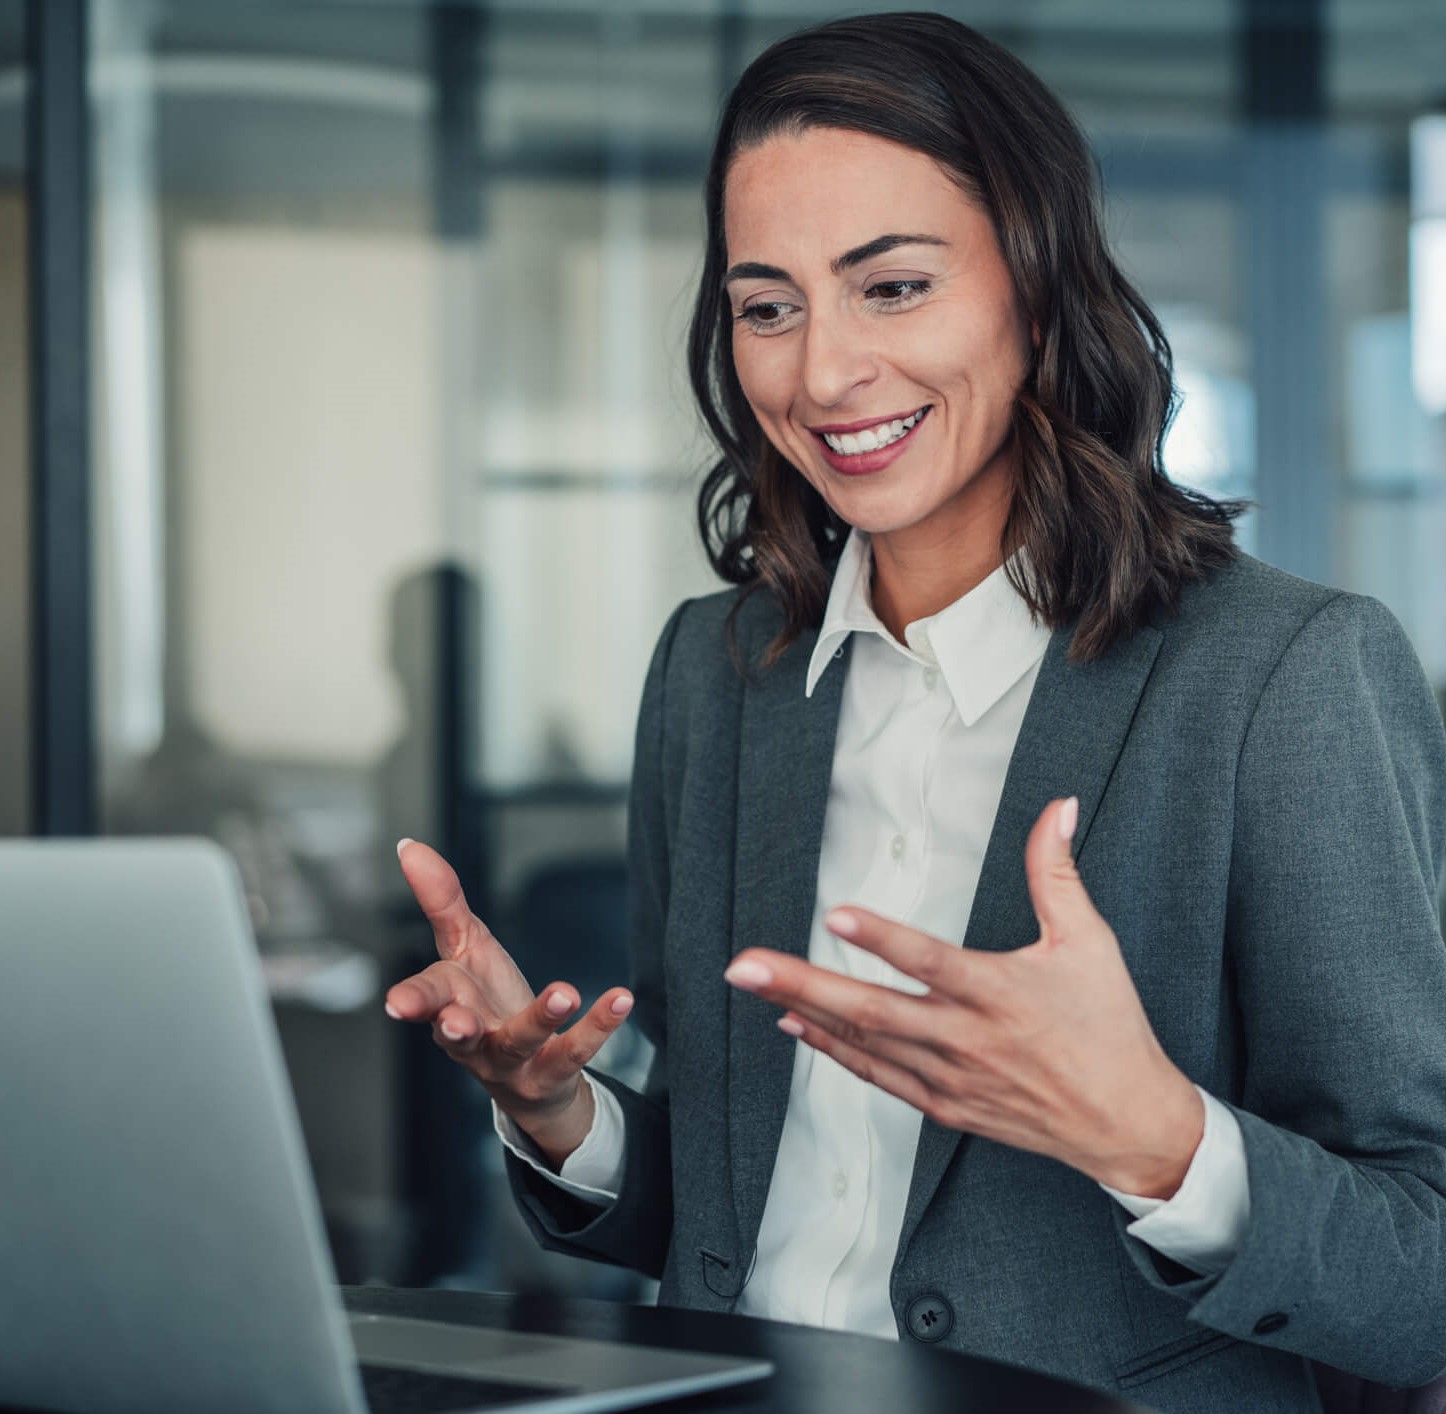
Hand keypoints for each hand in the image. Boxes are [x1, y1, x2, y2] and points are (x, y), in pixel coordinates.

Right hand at [385, 839, 633, 1167]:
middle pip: (458, 1034)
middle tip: (456, 1024)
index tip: (397, 1004)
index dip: (411, 1001)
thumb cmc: (485, 1002)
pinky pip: (575, 1051)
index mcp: (448, 1003)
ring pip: (520, 1041)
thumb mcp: (465, 947)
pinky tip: (621, 999)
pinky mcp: (552, 1072)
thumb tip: (409, 846)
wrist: (527, 1075)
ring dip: (541, 1018)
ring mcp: (512, 1060)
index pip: (427, 997)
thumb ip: (441, 900)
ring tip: (565, 992)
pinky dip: (598, 1026)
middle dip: (454, 1029)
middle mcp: (472, 1039)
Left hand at [723, 798, 1203, 1197]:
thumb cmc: (1109, 1027)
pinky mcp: (944, 1105)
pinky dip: (833, 1052)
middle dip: (802, 983)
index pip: (930, 961)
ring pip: (863, 1043)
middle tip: (745, 966)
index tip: (835, 915)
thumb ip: (1057, 871)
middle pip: (872, 1010)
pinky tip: (797, 1026)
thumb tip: (1058, 807)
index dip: (883, 939)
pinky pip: (876, 1076)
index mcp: (1001, 994)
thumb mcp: (1090, 941)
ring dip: (804, 1011)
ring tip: (754, 985)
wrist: (1125, 1124)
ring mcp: (950, 1078)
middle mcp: (967, 1040)